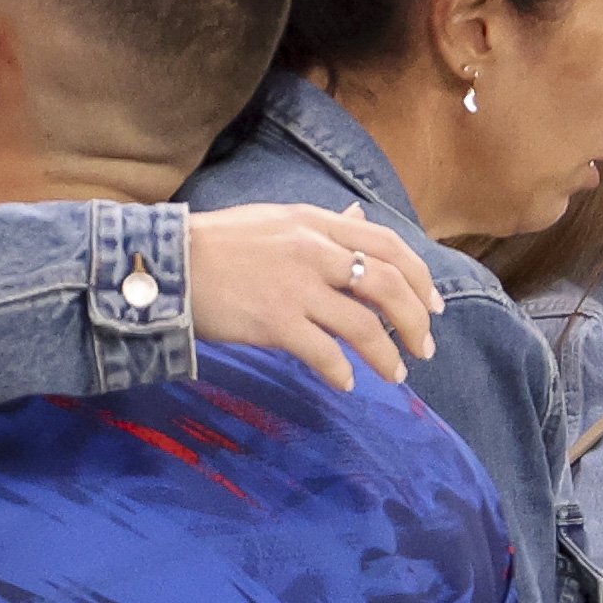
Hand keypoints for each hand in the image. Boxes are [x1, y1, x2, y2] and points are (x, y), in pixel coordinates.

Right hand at [188, 202, 442, 391]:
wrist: (167, 264)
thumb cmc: (217, 244)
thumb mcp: (275, 220)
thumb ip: (322, 224)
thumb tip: (359, 218)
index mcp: (315, 223)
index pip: (388, 244)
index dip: (421, 277)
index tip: (434, 305)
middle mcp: (313, 251)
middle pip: (388, 285)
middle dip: (416, 321)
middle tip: (424, 348)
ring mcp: (295, 287)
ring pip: (364, 325)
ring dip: (387, 355)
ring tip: (395, 375)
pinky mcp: (274, 320)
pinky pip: (324, 352)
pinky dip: (342, 372)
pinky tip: (345, 384)